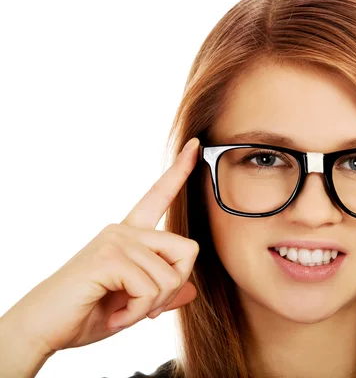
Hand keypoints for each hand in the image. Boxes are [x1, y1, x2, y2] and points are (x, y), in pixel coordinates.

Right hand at [0, 137, 200, 355]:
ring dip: (152, 306)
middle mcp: (124, 230)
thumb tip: (192, 291)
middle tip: (146, 308)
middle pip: (188, 249)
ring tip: (122, 312)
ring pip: (172, 276)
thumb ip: (161, 295)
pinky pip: (151, 289)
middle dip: (174, 287)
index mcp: (130, 235)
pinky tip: (115, 317)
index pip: (159, 196)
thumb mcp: (133, 305)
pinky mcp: (108, 256)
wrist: (42, 329)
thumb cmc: (84, 314)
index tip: (195, 145)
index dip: (178, 171)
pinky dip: (138, 313)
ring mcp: (116, 240)